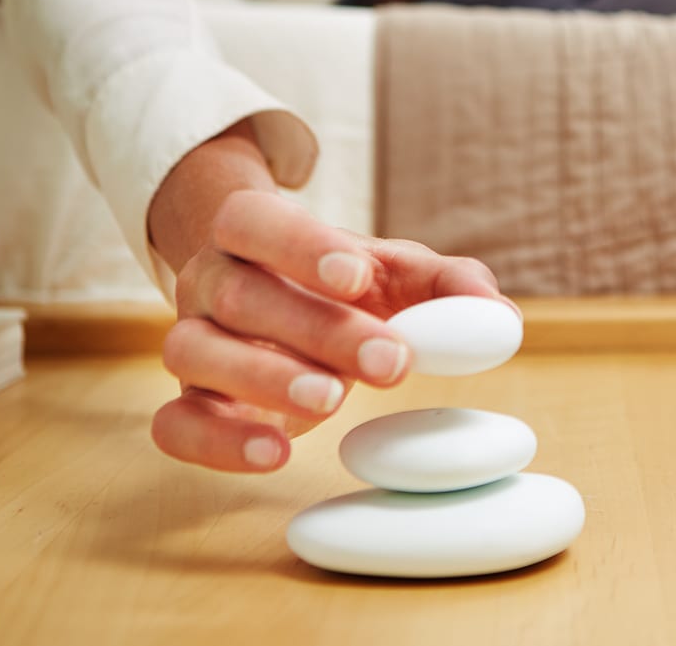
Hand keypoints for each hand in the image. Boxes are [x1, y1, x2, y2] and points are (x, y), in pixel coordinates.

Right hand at [146, 125, 508, 472]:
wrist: (283, 303)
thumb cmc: (345, 284)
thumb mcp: (400, 274)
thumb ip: (450, 287)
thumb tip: (500, 318)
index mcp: (253, 232)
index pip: (255, 221)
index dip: (301, 245)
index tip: (359, 276)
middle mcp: (210, 281)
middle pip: (240, 294)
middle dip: (316, 327)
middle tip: (391, 361)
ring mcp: (192, 340)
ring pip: (196, 352)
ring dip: (264, 379)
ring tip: (332, 401)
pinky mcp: (189, 402)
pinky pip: (174, 424)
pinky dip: (217, 443)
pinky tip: (276, 454)